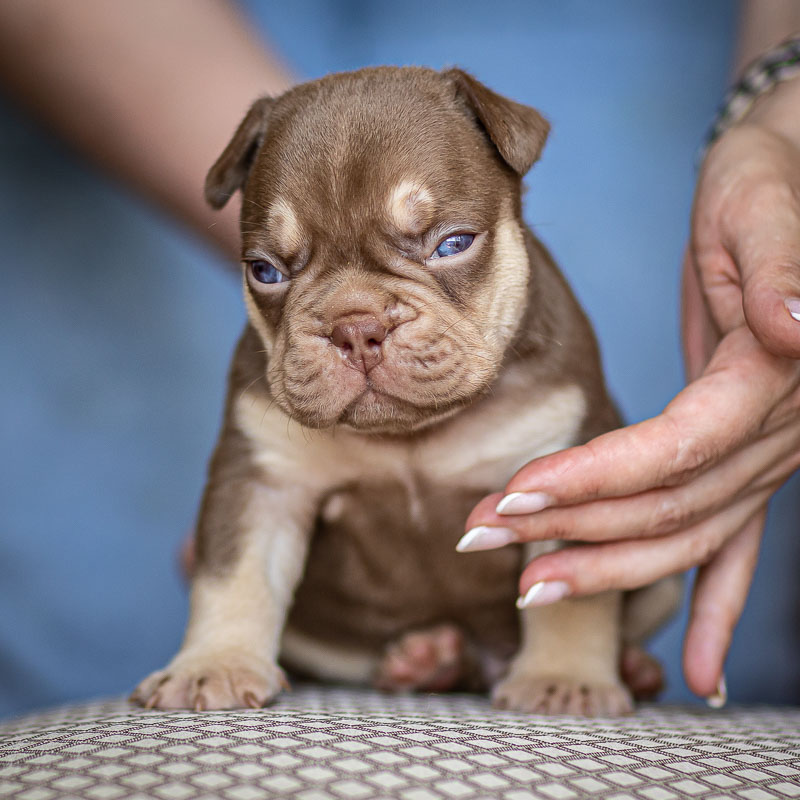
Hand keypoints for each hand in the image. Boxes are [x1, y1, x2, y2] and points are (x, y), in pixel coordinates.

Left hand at [462, 87, 799, 700]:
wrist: (792, 190)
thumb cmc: (769, 189)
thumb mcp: (763, 210)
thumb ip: (783, 270)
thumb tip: (794, 331)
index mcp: (773, 375)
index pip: (673, 450)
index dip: (592, 480)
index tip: (510, 493)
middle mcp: (780, 429)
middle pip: (666, 503)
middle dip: (570, 527)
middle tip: (480, 534)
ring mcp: (772, 450)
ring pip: (687, 533)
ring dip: (607, 567)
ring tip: (526, 585)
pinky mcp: (751, 450)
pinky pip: (735, 544)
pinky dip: (713, 607)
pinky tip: (692, 673)